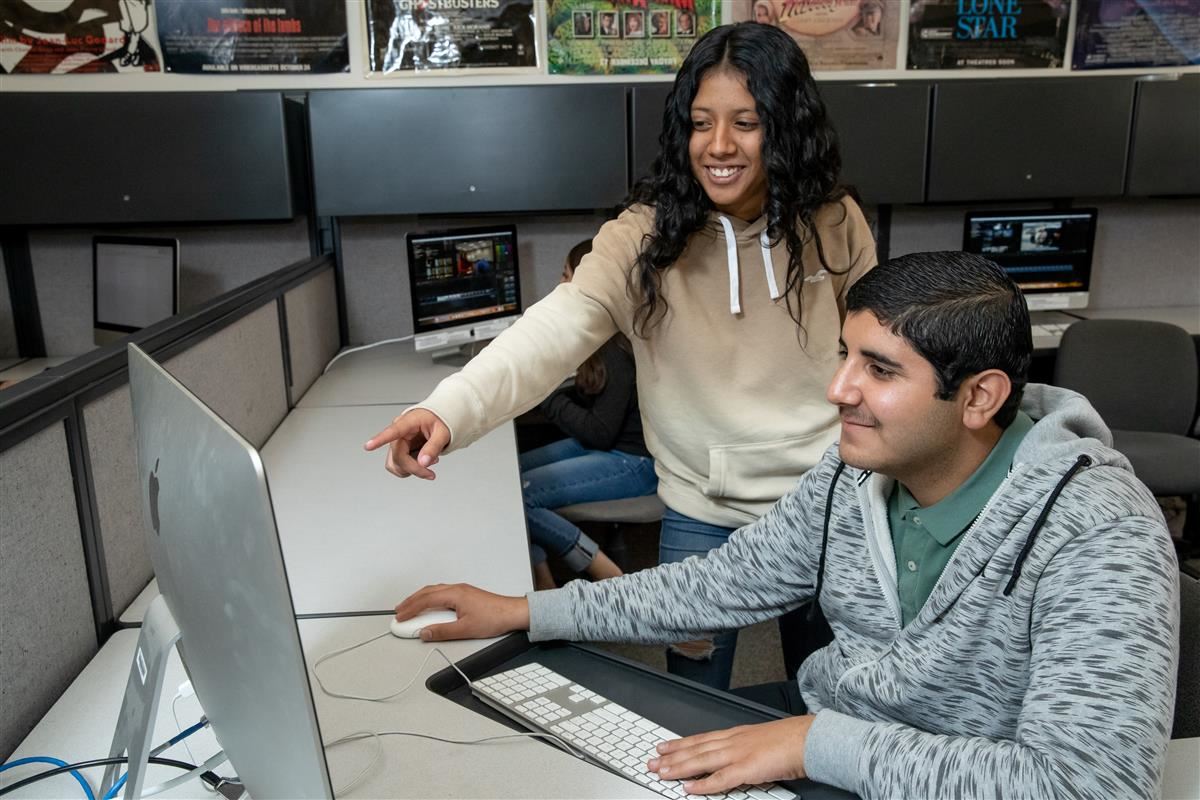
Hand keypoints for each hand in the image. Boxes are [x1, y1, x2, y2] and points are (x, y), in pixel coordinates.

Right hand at [364, 408, 449, 479]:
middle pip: (398, 456)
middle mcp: (399, 432)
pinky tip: (421, 462)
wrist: (438, 420)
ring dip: (411, 470)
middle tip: (430, 473)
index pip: (393, 432)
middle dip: (414, 468)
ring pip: (394, 464)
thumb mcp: (443, 432)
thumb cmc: (439, 421)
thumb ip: (433, 447)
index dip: (380, 439)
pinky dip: (411, 469)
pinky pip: (398, 466)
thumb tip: (423, 462)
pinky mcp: (399, 451)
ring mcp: (397, 443)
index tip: (368, 446)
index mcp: (408, 422)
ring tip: (428, 463)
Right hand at [395, 583, 529, 641]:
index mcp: (454, 594)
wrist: (513, 613)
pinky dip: (431, 598)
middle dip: (411, 602)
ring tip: (410, 608)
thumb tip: (425, 632)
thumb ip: (442, 631)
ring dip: (420, 599)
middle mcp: (456, 589)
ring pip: (434, 591)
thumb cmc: (494, 617)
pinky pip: (442, 592)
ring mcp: (461, 590)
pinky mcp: (466, 594)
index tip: (400, 617)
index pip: (425, 600)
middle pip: (427, 592)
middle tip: (399, 612)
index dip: (410, 609)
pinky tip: (430, 606)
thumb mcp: (465, 629)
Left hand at [647, 715, 814, 794]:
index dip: (680, 744)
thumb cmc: (790, 740)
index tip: (664, 747)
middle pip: (695, 749)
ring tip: (661, 772)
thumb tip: (734, 758)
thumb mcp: (761, 739)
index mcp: (736, 734)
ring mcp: (738, 754)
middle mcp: (733, 741)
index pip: (701, 738)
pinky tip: (688, 788)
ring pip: (701, 761)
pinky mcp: (748, 769)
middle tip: (652, 761)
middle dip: (672, 756)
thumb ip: (745, 747)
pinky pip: (721, 779)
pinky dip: (703, 784)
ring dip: (679, 768)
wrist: (808, 739)